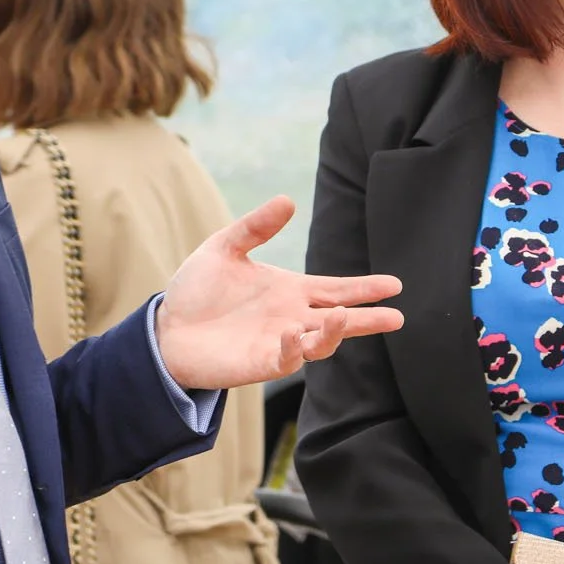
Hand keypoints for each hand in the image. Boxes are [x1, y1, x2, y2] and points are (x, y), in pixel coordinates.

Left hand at [154, 195, 403, 388]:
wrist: (166, 330)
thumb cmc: (197, 290)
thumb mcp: (225, 248)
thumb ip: (256, 227)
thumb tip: (288, 200)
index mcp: (291, 290)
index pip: (337, 289)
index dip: (366, 288)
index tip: (394, 285)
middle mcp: (293, 317)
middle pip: (341, 319)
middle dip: (369, 319)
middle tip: (397, 317)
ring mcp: (280, 342)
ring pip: (321, 343)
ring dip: (334, 332)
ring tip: (339, 316)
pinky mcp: (261, 363)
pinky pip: (287, 359)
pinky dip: (295, 348)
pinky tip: (292, 333)